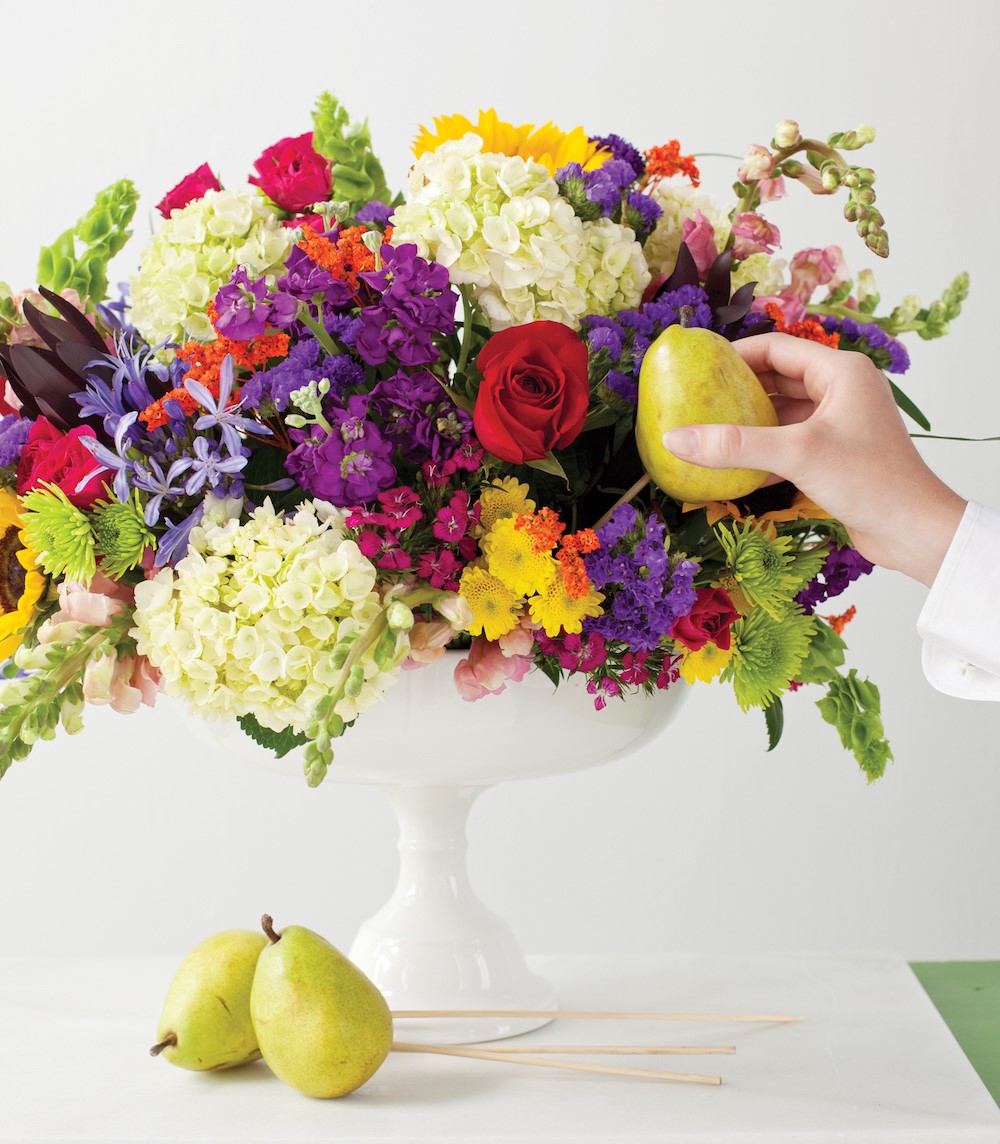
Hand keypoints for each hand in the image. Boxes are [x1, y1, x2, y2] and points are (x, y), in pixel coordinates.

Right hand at [662, 333, 966, 585]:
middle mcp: (842, 391)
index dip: (735, 356)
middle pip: (777, 379)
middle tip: (696, 402)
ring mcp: (840, 424)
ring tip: (707, 433)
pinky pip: (789, 443)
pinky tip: (732, 467)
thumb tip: (674, 438)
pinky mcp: (835, 455)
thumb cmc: (870, 480)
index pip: (777, 348)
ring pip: (782, 414)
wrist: (914, 531)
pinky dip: (762, 452)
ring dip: (748, 424)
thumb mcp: (796, 454)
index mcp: (841, 372)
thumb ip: (734, 445)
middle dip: (737, 391)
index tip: (698, 369)